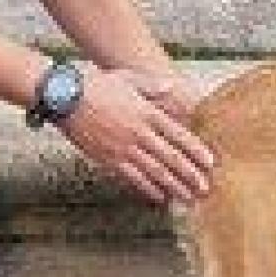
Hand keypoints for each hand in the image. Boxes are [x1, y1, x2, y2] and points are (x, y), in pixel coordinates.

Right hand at [59, 68, 216, 203]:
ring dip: (174, 186)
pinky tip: (160, 197)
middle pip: (171, 158)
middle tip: (205, 189)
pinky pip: (133, 178)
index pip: (179, 135)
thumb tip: (173, 86)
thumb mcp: (128, 78)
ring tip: (189, 198)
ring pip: (155, 172)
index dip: (196, 151)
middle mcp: (139, 133)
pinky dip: (148, 189)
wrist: (65, 98)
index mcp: (147, 113)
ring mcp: (124, 148)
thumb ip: (152, 85)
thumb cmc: (97, 85)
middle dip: (190, 175)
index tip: (210, 163)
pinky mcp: (108, 159)